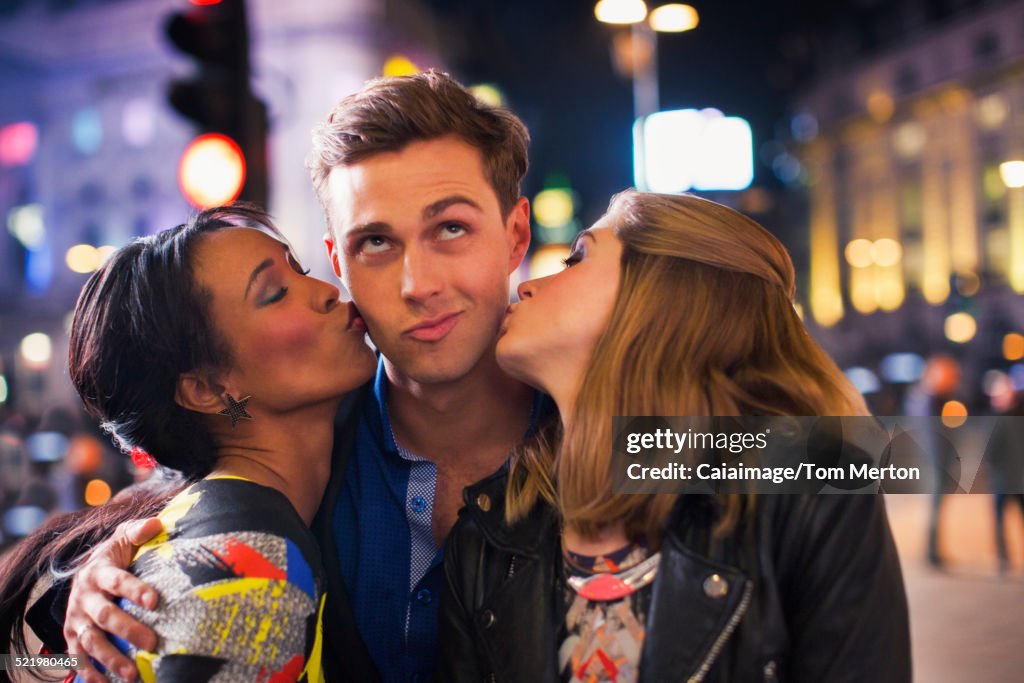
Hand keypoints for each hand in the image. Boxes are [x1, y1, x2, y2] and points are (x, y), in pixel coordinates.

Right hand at [63, 518, 162, 682]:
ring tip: (132, 674)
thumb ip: (138, 531)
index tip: (154, 601)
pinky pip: (78, 657)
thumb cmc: (114, 555)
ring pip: (90, 641)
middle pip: (104, 616)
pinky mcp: (71, 636)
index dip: (134, 590)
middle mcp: (84, 597)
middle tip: (152, 643)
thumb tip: (157, 525)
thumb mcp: (123, 537)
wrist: (84, 571)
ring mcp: (76, 619)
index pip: (117, 581)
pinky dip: (89, 673)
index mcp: (98, 571)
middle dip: (128, 630)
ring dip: (110, 659)